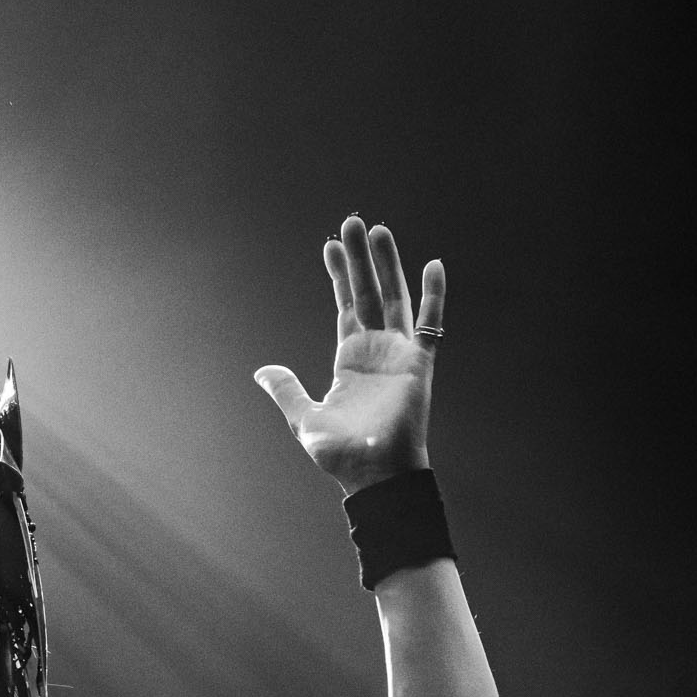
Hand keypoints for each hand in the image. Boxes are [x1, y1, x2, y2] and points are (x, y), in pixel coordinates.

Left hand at [254, 216, 444, 493]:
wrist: (373, 476)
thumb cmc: (342, 455)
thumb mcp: (304, 418)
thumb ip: (287, 390)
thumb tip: (262, 370)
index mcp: (350, 361)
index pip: (345, 307)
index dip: (339, 277)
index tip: (331, 246)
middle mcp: (377, 351)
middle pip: (368, 293)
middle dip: (359, 259)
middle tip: (352, 221)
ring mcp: (399, 355)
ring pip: (393, 297)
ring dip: (387, 264)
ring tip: (376, 230)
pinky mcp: (419, 364)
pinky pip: (430, 323)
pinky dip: (434, 295)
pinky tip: (432, 264)